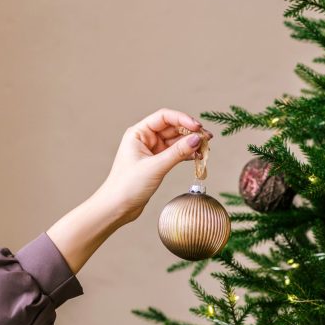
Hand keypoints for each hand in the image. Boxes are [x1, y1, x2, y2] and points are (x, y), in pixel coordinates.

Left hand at [96, 108, 211, 224]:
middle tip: (208, 139)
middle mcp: (145, 139)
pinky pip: (176, 154)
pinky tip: (198, 158)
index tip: (198, 127)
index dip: (182, 119)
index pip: (164, 117)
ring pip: (176, 142)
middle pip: (173, 128)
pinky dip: (187, 155)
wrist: (116, 207)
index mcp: (138, 133)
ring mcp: (151, 151)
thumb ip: (178, 152)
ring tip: (206, 149)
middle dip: (191, 133)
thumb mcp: (155, 167)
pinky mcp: (157, 163)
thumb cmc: (127, 186)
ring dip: (191, 144)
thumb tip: (197, 139)